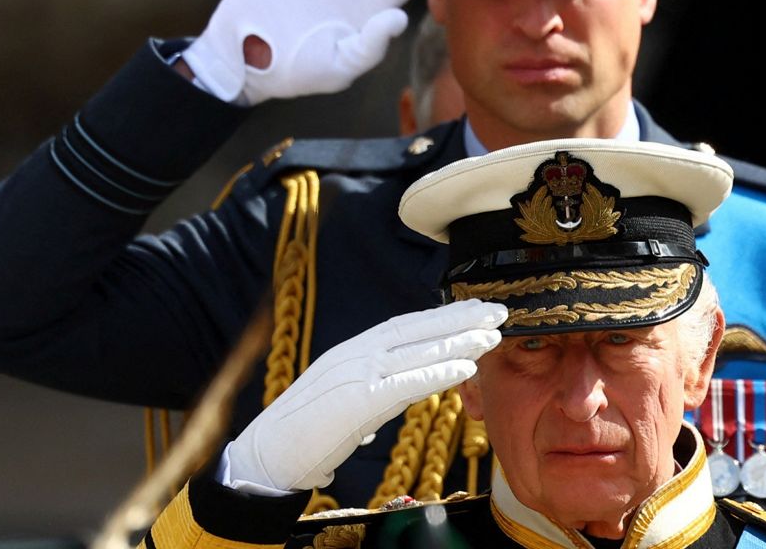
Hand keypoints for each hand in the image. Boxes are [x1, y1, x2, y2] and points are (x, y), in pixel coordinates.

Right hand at [226, 299, 505, 492]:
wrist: (265, 456)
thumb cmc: (303, 435)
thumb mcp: (342, 403)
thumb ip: (370, 395)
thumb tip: (387, 401)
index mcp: (354, 352)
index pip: (406, 326)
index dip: (443, 316)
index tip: (475, 309)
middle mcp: (357, 354)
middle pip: (418, 329)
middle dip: (461, 319)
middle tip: (499, 310)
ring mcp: (356, 374)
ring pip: (417, 351)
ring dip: (460, 341)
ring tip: (493, 336)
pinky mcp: (356, 401)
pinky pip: (405, 384)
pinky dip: (437, 372)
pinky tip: (465, 368)